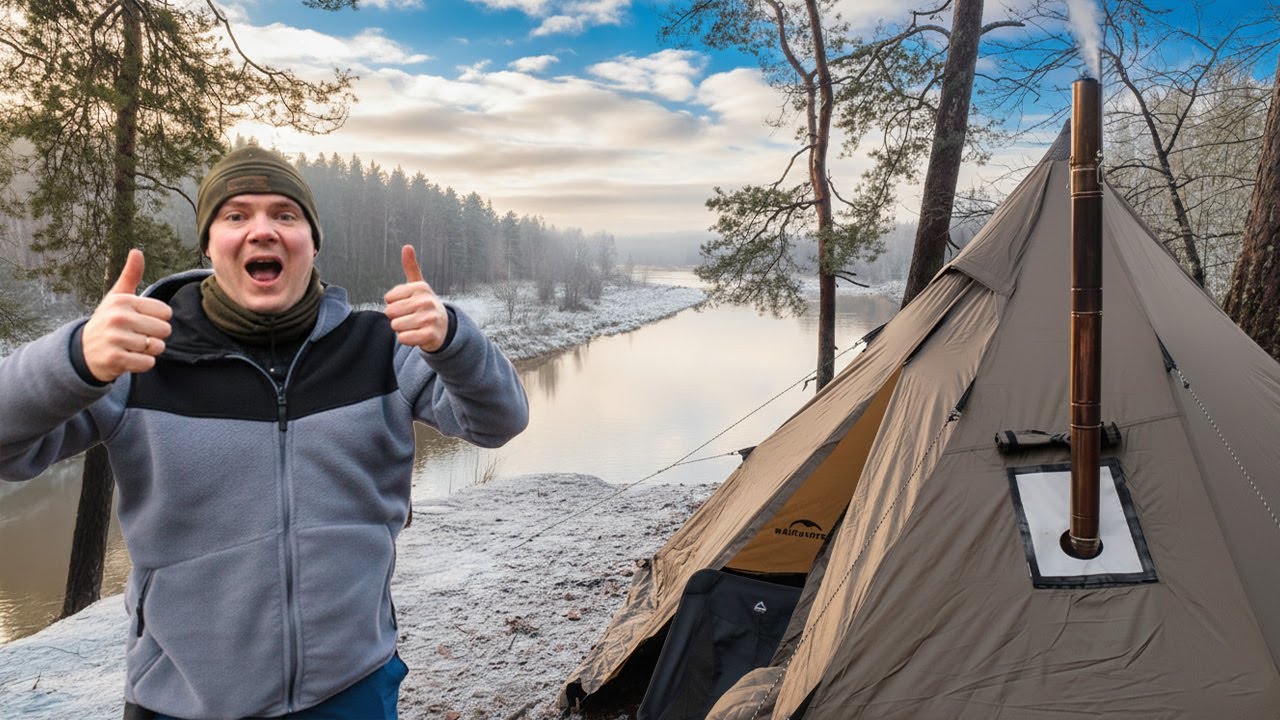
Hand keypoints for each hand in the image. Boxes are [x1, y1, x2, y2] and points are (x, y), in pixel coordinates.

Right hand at [81, 249, 173, 382]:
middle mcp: (118, 317)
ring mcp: (115, 338)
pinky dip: (143, 364)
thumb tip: (137, 251)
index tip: (141, 321)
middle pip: (164, 330)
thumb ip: (130, 275)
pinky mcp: (115, 358)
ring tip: (132, 347)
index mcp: (123, 301)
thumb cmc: (107, 321)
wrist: (83, 352)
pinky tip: (129, 358)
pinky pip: (148, 363)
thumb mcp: (117, 297)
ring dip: (149, 351)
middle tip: (137, 337)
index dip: (158, 319)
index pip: (165, 312)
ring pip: (157, 347)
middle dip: (155, 336)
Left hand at [385, 245, 448, 351]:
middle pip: (390, 312)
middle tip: (410, 317)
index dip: (394, 304)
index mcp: (421, 287)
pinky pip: (403, 338)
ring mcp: (430, 318)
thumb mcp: (418, 286)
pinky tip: (416, 335)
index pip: (388, 298)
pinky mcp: (431, 334)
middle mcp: (426, 301)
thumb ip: (411, 267)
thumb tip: (407, 246)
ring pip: (396, 326)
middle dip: (396, 318)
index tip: (407, 305)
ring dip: (401, 329)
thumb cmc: (424, 305)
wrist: (443, 327)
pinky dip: (406, 339)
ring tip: (414, 325)